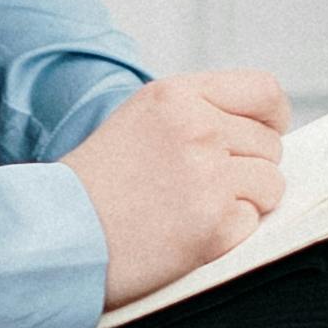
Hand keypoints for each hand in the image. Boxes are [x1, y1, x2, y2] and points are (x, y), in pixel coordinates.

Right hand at [72, 68, 290, 310]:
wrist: (54, 235)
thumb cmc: (92, 186)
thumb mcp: (140, 121)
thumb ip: (196, 114)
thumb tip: (261, 133)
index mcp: (178, 95)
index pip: (264, 92)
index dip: (272, 119)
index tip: (265, 136)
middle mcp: (198, 128)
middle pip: (270, 145)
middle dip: (248, 169)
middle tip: (202, 189)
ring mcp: (208, 177)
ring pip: (271, 184)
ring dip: (244, 203)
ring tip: (193, 211)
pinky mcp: (214, 225)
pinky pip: (253, 224)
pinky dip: (228, 235)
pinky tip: (186, 234)